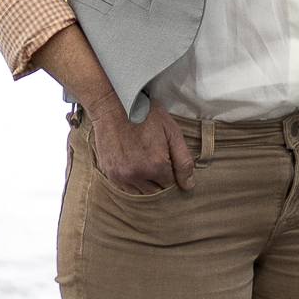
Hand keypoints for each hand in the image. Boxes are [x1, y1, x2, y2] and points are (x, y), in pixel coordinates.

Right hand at [35, 23, 190, 193]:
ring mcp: (121, 176)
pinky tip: (133, 164)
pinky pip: (126, 189)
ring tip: (145, 162)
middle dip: (160, 180)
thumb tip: (188, 186)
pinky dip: (132, 182)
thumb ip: (183, 161)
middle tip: (157, 159)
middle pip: (156, 192)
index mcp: (156, 165)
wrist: (113, 105)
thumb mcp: (172, 131)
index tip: (168, 158)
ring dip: (146, 183)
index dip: (172, 173)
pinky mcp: (110, 174)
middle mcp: (137, 175)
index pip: (171, 185)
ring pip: (141, 193)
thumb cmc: (145, 115)